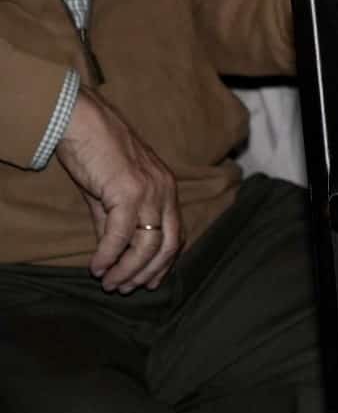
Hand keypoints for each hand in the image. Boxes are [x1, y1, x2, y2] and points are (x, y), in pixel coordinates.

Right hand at [53, 87, 181, 292]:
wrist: (85, 123)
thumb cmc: (97, 154)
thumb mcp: (111, 193)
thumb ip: (115, 222)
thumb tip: (112, 253)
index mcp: (167, 190)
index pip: (176, 234)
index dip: (164, 262)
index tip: (149, 283)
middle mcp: (165, 191)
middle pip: (168, 244)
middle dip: (148, 272)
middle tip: (126, 288)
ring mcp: (150, 191)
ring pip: (148, 243)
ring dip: (128, 269)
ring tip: (110, 283)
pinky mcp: (128, 191)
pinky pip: (121, 233)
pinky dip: (109, 255)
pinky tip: (97, 267)